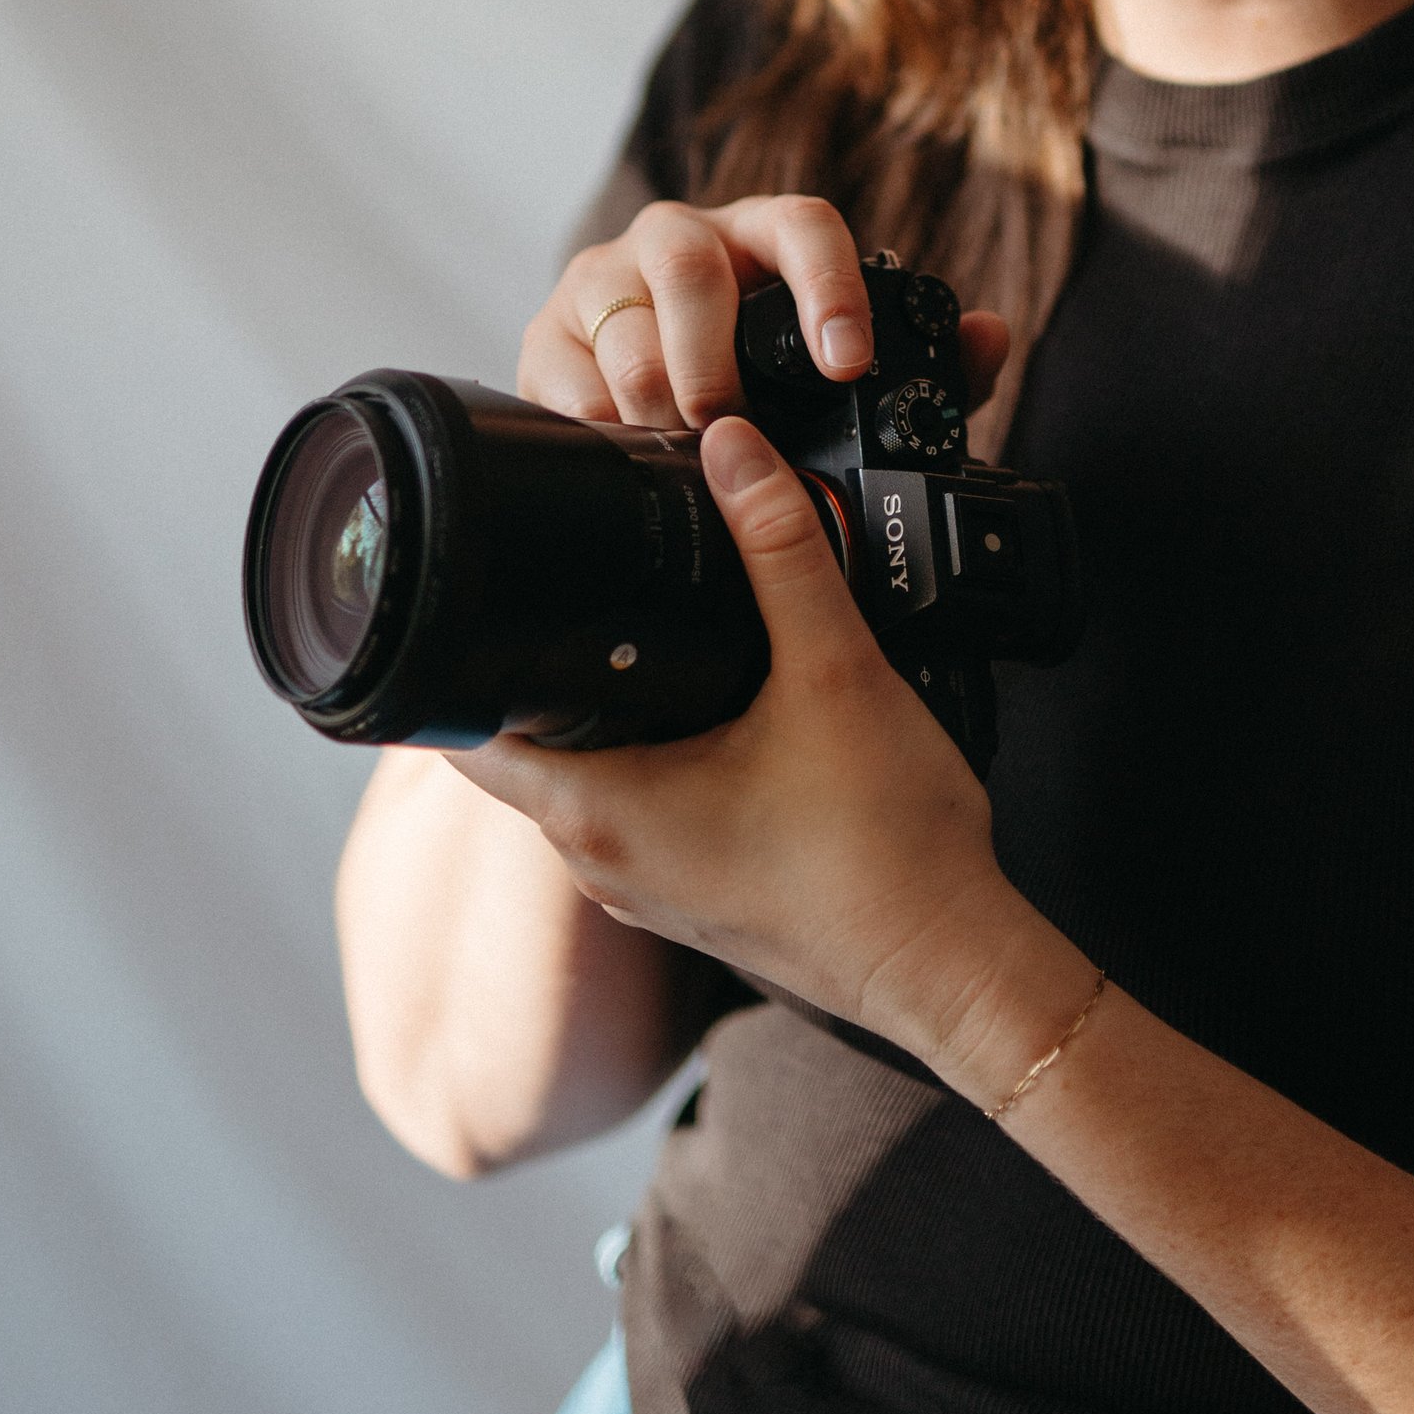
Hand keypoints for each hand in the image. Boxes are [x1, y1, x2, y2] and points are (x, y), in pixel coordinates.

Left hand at [453, 413, 1058, 1067]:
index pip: (464, 732)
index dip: (462, 648)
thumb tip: (732, 448)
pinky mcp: (693, 894)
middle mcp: (600, 862)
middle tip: (577, 582)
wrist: (951, 965)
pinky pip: (635, 810)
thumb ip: (781, 549)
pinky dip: (648, 754)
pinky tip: (711, 711)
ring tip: (645, 633)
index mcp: (598, 814)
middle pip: (519, 747)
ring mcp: (644, 888)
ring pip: (581, 779)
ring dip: (598, 710)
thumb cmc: (887, 850)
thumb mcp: (834, 670)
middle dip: (539, 663)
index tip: (492, 581)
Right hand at [518, 193, 1012, 432]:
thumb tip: (989, 338)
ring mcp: (610, 277)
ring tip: (682, 444)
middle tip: (734, 424)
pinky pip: (563, 364)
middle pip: (692, 266)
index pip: (802, 224)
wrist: (647, 394)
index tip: (848, 363)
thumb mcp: (845, 373)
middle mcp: (682, 240)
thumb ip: (931, 365)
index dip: (828, 287)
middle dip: (714, 355)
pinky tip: (623, 441)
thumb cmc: (765, 380)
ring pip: (626, 317)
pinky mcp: (552, 328)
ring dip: (655, 392)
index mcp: (763, 237)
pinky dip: (596, 411)